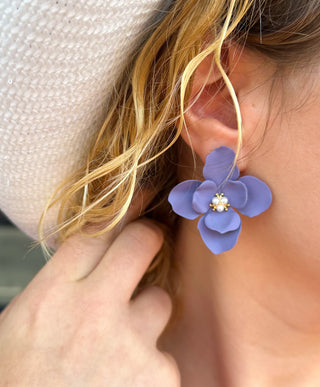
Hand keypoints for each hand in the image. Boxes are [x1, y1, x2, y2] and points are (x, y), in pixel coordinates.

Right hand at [0, 219, 179, 385]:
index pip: (96, 230)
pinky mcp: (159, 379)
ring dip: (146, 316)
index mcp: (50, 297)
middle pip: (141, 243)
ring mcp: (131, 346)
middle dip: (149, 237)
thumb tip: (97, 255)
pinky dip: (150, 365)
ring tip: (118, 349)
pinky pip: (165, 354)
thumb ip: (61, 286)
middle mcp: (93, 313)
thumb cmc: (20, 383)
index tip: (137, 202)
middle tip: (148, 243)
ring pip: (160, 301)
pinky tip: (122, 384)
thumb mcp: (22, 326)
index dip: (121, 211)